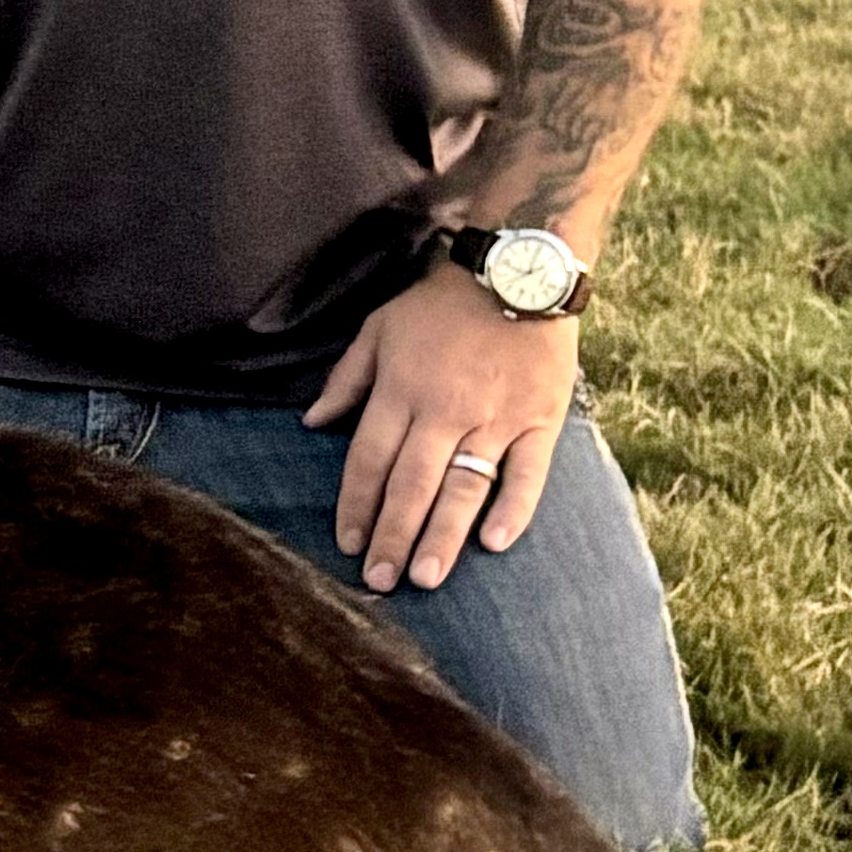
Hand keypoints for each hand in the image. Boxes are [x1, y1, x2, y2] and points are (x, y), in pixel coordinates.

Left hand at [304, 267, 581, 587]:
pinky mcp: (540, 421)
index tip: (347, 543)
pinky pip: (528, 473)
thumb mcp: (380, 328)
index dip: (356, 505)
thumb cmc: (441, 303)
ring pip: (464, 487)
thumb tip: (311, 422)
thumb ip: (346, 379)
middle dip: (393, 536)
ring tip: (426, 578)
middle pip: (411, 484)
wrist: (517, 270)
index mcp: (402, 390)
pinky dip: (513, 508)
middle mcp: (445, 410)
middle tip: (380, 581)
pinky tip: (495, 543)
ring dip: (443, 536)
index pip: (370, 460)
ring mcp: (495, 419)